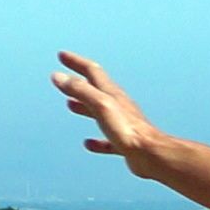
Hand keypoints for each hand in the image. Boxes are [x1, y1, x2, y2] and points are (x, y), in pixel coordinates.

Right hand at [52, 51, 161, 171]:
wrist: (151, 154)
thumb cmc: (128, 130)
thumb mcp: (100, 105)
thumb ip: (80, 90)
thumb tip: (58, 76)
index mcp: (111, 94)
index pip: (92, 71)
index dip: (76, 62)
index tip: (62, 55)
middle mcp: (117, 106)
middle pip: (94, 89)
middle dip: (77, 81)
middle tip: (64, 77)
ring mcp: (121, 124)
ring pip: (99, 112)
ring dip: (84, 106)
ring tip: (70, 104)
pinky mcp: (124, 143)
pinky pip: (107, 139)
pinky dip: (96, 139)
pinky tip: (89, 144)